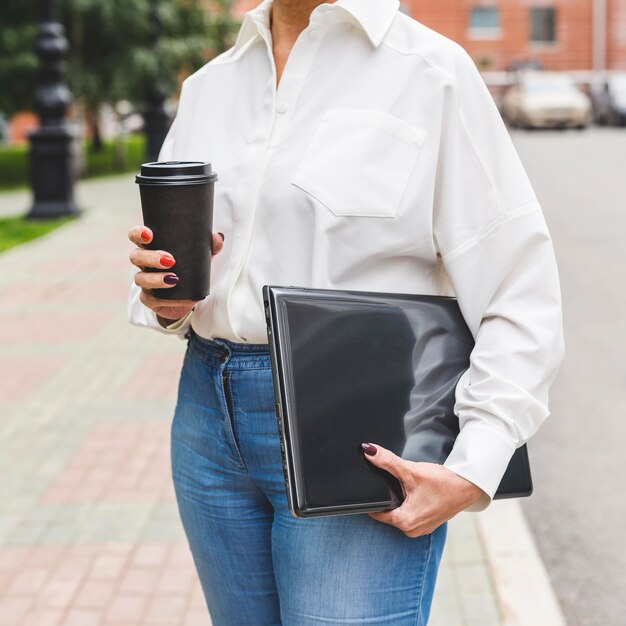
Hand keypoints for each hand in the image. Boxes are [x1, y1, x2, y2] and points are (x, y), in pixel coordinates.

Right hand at [128, 226, 224, 322]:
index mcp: (152, 248)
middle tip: (170, 260)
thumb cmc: (189, 272)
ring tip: (174, 278)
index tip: (149, 234)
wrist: (187, 299)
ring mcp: (145, 282)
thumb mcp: (200, 258)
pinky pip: (150, 298)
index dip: (138, 233)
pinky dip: (162, 297)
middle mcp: (144, 264)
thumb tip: (218, 237)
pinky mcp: (149, 299)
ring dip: (155, 278)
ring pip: (140, 278)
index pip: (137, 236)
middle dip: (151, 257)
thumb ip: (209, 247)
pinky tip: (174, 295)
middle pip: (136, 257)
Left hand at [361, 443, 484, 537]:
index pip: (375, 512)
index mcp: (404, 522)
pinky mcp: (427, 523)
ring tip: (409, 486)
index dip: (371, 496)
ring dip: (400, 499)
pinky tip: (416, 492)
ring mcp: (420, 528)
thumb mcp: (410, 470)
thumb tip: (368, 450)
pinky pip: (410, 512)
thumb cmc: (443, 482)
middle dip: (388, 496)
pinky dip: (409, 502)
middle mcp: (411, 530)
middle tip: (398, 482)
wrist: (468, 486)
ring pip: (399, 511)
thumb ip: (386, 461)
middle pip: (387, 511)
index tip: (372, 484)